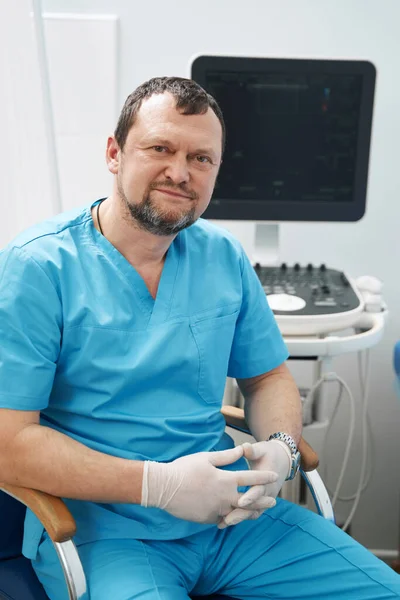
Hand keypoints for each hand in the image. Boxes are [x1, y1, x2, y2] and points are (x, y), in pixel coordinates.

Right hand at [141, 446, 277, 524]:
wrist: (164, 488)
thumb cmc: (184, 469)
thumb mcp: (206, 458)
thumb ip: (226, 456)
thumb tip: (242, 450)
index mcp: (225, 480)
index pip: (250, 479)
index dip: (263, 477)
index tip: (274, 476)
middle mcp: (224, 497)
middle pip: (250, 501)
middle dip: (262, 501)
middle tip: (273, 502)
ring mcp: (216, 510)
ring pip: (237, 513)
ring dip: (248, 512)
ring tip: (257, 513)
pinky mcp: (207, 519)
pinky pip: (222, 518)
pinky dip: (228, 516)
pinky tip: (232, 515)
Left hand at [217, 440, 289, 528]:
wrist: (280, 461)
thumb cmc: (267, 454)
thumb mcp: (261, 449)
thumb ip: (252, 450)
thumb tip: (244, 447)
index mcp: (268, 480)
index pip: (259, 491)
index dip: (251, 497)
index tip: (240, 501)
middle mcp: (267, 493)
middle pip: (254, 507)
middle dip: (241, 514)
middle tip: (227, 520)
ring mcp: (263, 500)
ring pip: (251, 513)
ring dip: (238, 519)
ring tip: (222, 524)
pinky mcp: (258, 504)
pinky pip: (249, 513)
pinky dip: (239, 517)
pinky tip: (223, 521)